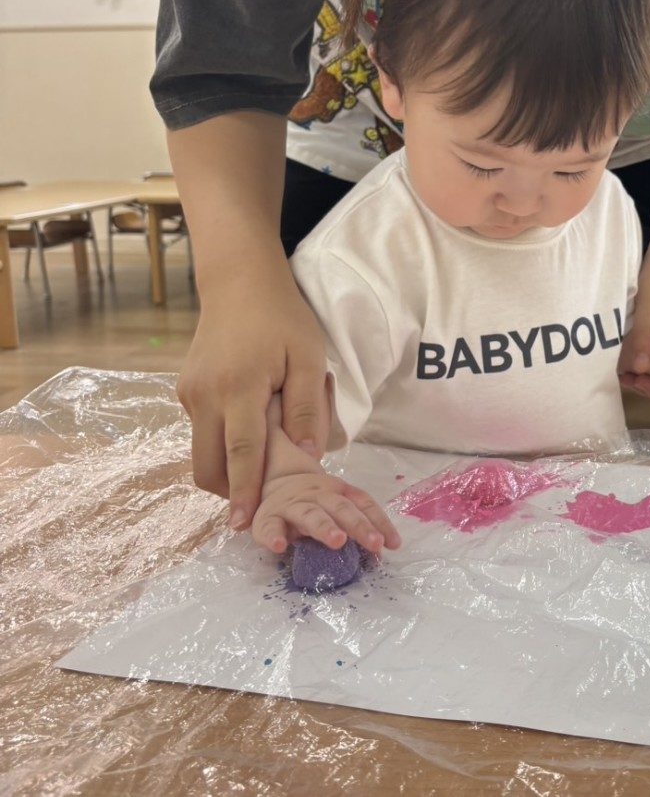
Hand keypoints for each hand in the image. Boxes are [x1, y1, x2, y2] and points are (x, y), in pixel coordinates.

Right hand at [176, 265, 328, 531]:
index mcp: (239, 387)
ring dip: (226, 468)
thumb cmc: (282, 319)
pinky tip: (249, 434)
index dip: (244, 491)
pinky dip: (221, 444)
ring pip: (202, 451)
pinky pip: (201, 431)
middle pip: (208, 464)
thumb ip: (308, 407)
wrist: (239, 283)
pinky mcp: (185, 390)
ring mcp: (190, 393)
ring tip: (261, 467)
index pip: (241, 453)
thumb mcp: (308, 357)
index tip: (244, 523)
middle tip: (261, 501)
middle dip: (230, 491)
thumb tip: (306, 455)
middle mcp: (206, 395)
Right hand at [252, 470, 401, 554]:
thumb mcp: (335, 506)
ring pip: (310, 515)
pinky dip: (273, 536)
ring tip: (338, 540)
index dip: (379, 522)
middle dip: (359, 525)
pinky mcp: (267, 518)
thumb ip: (355, 525)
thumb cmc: (313, 503)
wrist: (274, 483)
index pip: (363, 503)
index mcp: (338, 492)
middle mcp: (318, 495)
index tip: (393, 543)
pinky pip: (269, 527)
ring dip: (325, 527)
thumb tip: (380, 553)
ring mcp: (292, 506)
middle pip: (341, 508)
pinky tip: (279, 547)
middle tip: (373, 543)